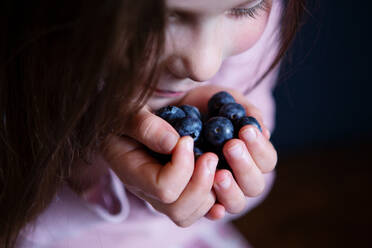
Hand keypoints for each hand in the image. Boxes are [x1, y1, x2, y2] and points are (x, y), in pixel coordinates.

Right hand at [103, 106, 218, 226]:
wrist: (148, 105)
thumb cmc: (131, 107)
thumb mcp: (130, 109)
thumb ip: (146, 126)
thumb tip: (173, 143)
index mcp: (133, 172)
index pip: (162, 189)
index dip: (181, 168)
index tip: (187, 140)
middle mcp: (152, 190)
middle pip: (180, 211)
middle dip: (202, 184)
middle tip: (211, 156)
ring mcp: (172, 192)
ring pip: (199, 211)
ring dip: (219, 190)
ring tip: (221, 161)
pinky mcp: (191, 186)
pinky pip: (211, 205)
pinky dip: (227, 192)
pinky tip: (229, 176)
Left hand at [179, 85, 276, 217]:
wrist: (172, 108)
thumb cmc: (202, 105)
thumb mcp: (224, 99)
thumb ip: (246, 110)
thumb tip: (264, 130)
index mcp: (249, 154)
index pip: (266, 161)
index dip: (260, 149)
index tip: (246, 130)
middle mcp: (236, 175)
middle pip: (254, 186)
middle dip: (245, 167)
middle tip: (231, 146)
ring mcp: (216, 189)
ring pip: (236, 204)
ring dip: (231, 190)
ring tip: (218, 173)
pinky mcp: (192, 197)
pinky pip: (204, 213)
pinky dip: (213, 211)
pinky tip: (213, 206)